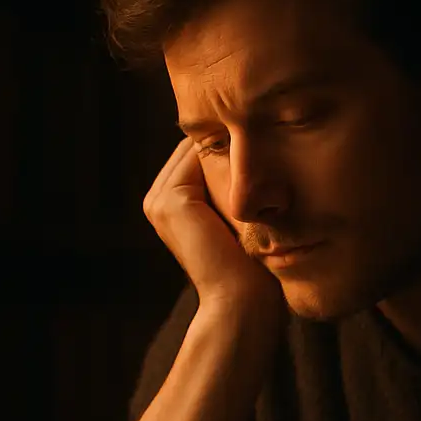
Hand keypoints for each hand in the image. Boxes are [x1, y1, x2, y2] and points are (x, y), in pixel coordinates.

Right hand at [144, 138, 280, 314]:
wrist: (242, 303)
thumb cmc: (251, 269)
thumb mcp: (241, 220)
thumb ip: (236, 188)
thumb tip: (258, 150)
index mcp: (170, 204)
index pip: (198, 154)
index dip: (230, 141)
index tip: (263, 128)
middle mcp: (158, 199)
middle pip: (194, 146)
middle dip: (227, 135)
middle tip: (263, 118)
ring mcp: (159, 199)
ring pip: (197, 148)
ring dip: (228, 139)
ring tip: (262, 128)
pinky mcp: (172, 200)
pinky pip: (198, 156)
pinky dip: (227, 150)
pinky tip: (255, 146)